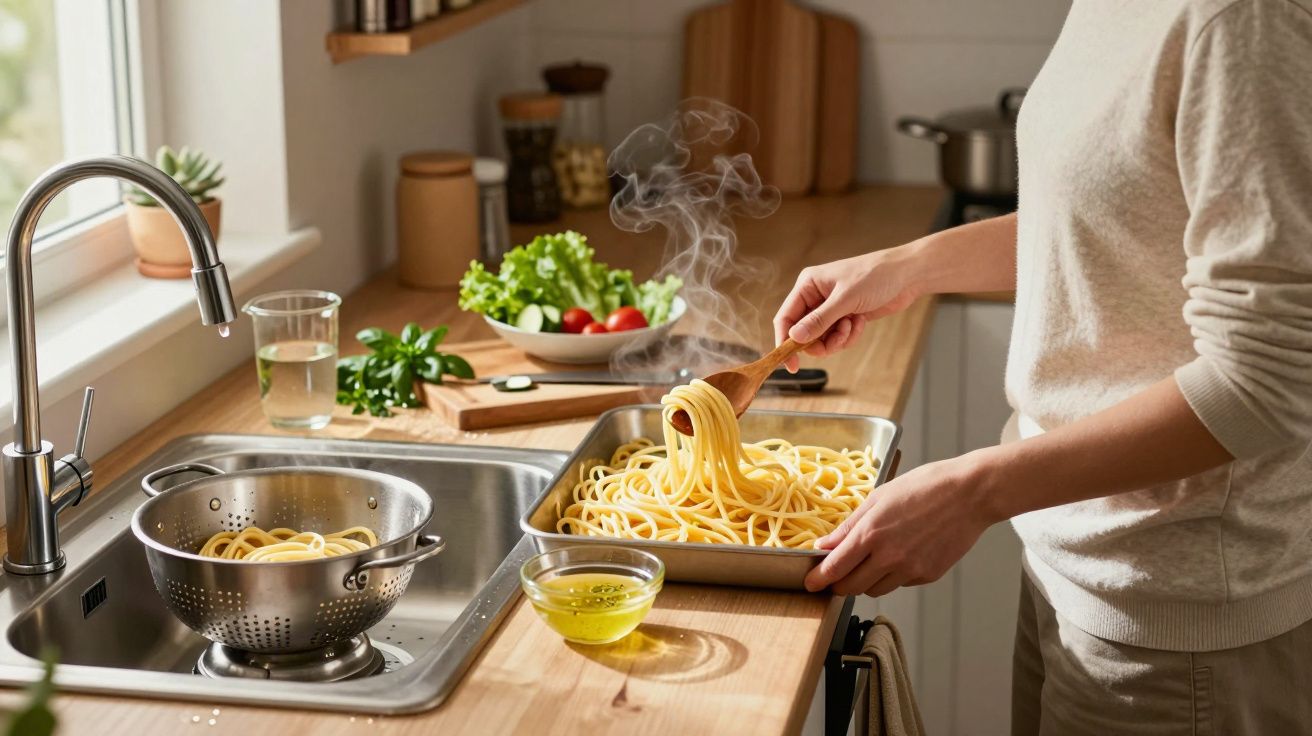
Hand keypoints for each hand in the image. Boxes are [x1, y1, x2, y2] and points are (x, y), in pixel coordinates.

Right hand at [773, 247, 921, 371]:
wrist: (907, 275)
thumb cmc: (875, 276)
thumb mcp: (845, 299)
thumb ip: (819, 320)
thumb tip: (794, 338)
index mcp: (808, 285)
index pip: (785, 318)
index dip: (784, 341)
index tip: (791, 364)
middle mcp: (815, 297)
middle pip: (803, 333)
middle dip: (820, 342)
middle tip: (837, 341)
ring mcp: (831, 308)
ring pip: (821, 338)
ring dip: (838, 339)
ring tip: (852, 325)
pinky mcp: (845, 317)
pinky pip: (838, 337)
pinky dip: (849, 335)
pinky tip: (860, 321)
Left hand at [804, 453, 996, 595]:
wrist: (969, 494)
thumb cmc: (925, 486)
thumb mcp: (879, 497)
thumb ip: (849, 526)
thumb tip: (824, 546)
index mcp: (871, 533)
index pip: (835, 568)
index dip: (819, 580)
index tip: (810, 584)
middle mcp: (889, 557)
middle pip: (851, 587)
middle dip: (839, 584)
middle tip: (837, 575)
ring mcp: (910, 569)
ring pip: (875, 589)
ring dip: (867, 580)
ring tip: (874, 558)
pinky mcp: (928, 575)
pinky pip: (900, 583)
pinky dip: (894, 575)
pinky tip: (903, 553)